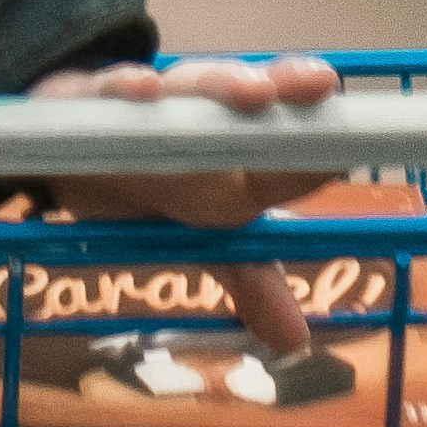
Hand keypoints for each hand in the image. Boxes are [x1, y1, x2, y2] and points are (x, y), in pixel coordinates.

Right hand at [34, 53, 345, 363]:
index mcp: (239, 150)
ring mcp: (155, 101)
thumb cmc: (157, 181)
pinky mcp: (95, 93)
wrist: (75, 139)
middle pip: (251, 95)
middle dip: (286, 88)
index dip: (321, 138)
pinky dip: (125, 87)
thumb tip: (296, 343)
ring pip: (190, 85)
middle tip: (319, 86)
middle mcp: (204, 116)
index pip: (289, 139)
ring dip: (222, 83)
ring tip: (255, 93)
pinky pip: (109, 89)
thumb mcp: (203, 235)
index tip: (351, 145)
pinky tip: (144, 90)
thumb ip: (250, 279)